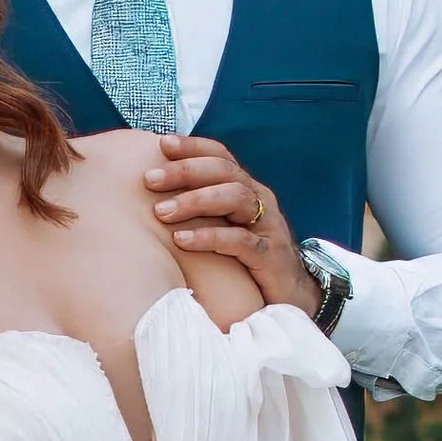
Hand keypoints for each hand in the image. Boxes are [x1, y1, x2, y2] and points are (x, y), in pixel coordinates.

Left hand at [147, 131, 315, 313]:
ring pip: (234, 198)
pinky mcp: (270, 256)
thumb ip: (203, 210)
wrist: (292, 297)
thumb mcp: (226, 227)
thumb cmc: (248, 261)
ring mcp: (268, 227)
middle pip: (225, 172)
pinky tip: (182, 240)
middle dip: (185, 171)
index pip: (222, 157)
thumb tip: (157, 196)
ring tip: (161, 212)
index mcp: (248, 190)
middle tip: (150, 179)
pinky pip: (240, 240)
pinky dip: (209, 237)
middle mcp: (260, 201)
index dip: (194, 147)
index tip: (162, 143)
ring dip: (194, 201)